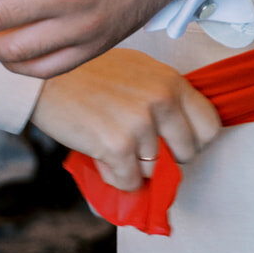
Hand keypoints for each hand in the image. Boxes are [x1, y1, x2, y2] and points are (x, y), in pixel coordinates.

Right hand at [32, 48, 218, 190]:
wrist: (42, 80)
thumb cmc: (87, 74)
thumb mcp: (137, 71)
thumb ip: (163, 96)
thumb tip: (181, 134)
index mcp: (170, 81)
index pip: (210, 126)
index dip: (193, 140)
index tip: (175, 142)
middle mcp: (161, 100)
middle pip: (187, 154)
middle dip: (165, 158)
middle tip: (139, 148)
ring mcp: (140, 124)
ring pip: (154, 171)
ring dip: (133, 167)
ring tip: (111, 144)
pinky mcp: (117, 146)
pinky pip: (130, 181)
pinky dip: (115, 177)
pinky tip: (100, 155)